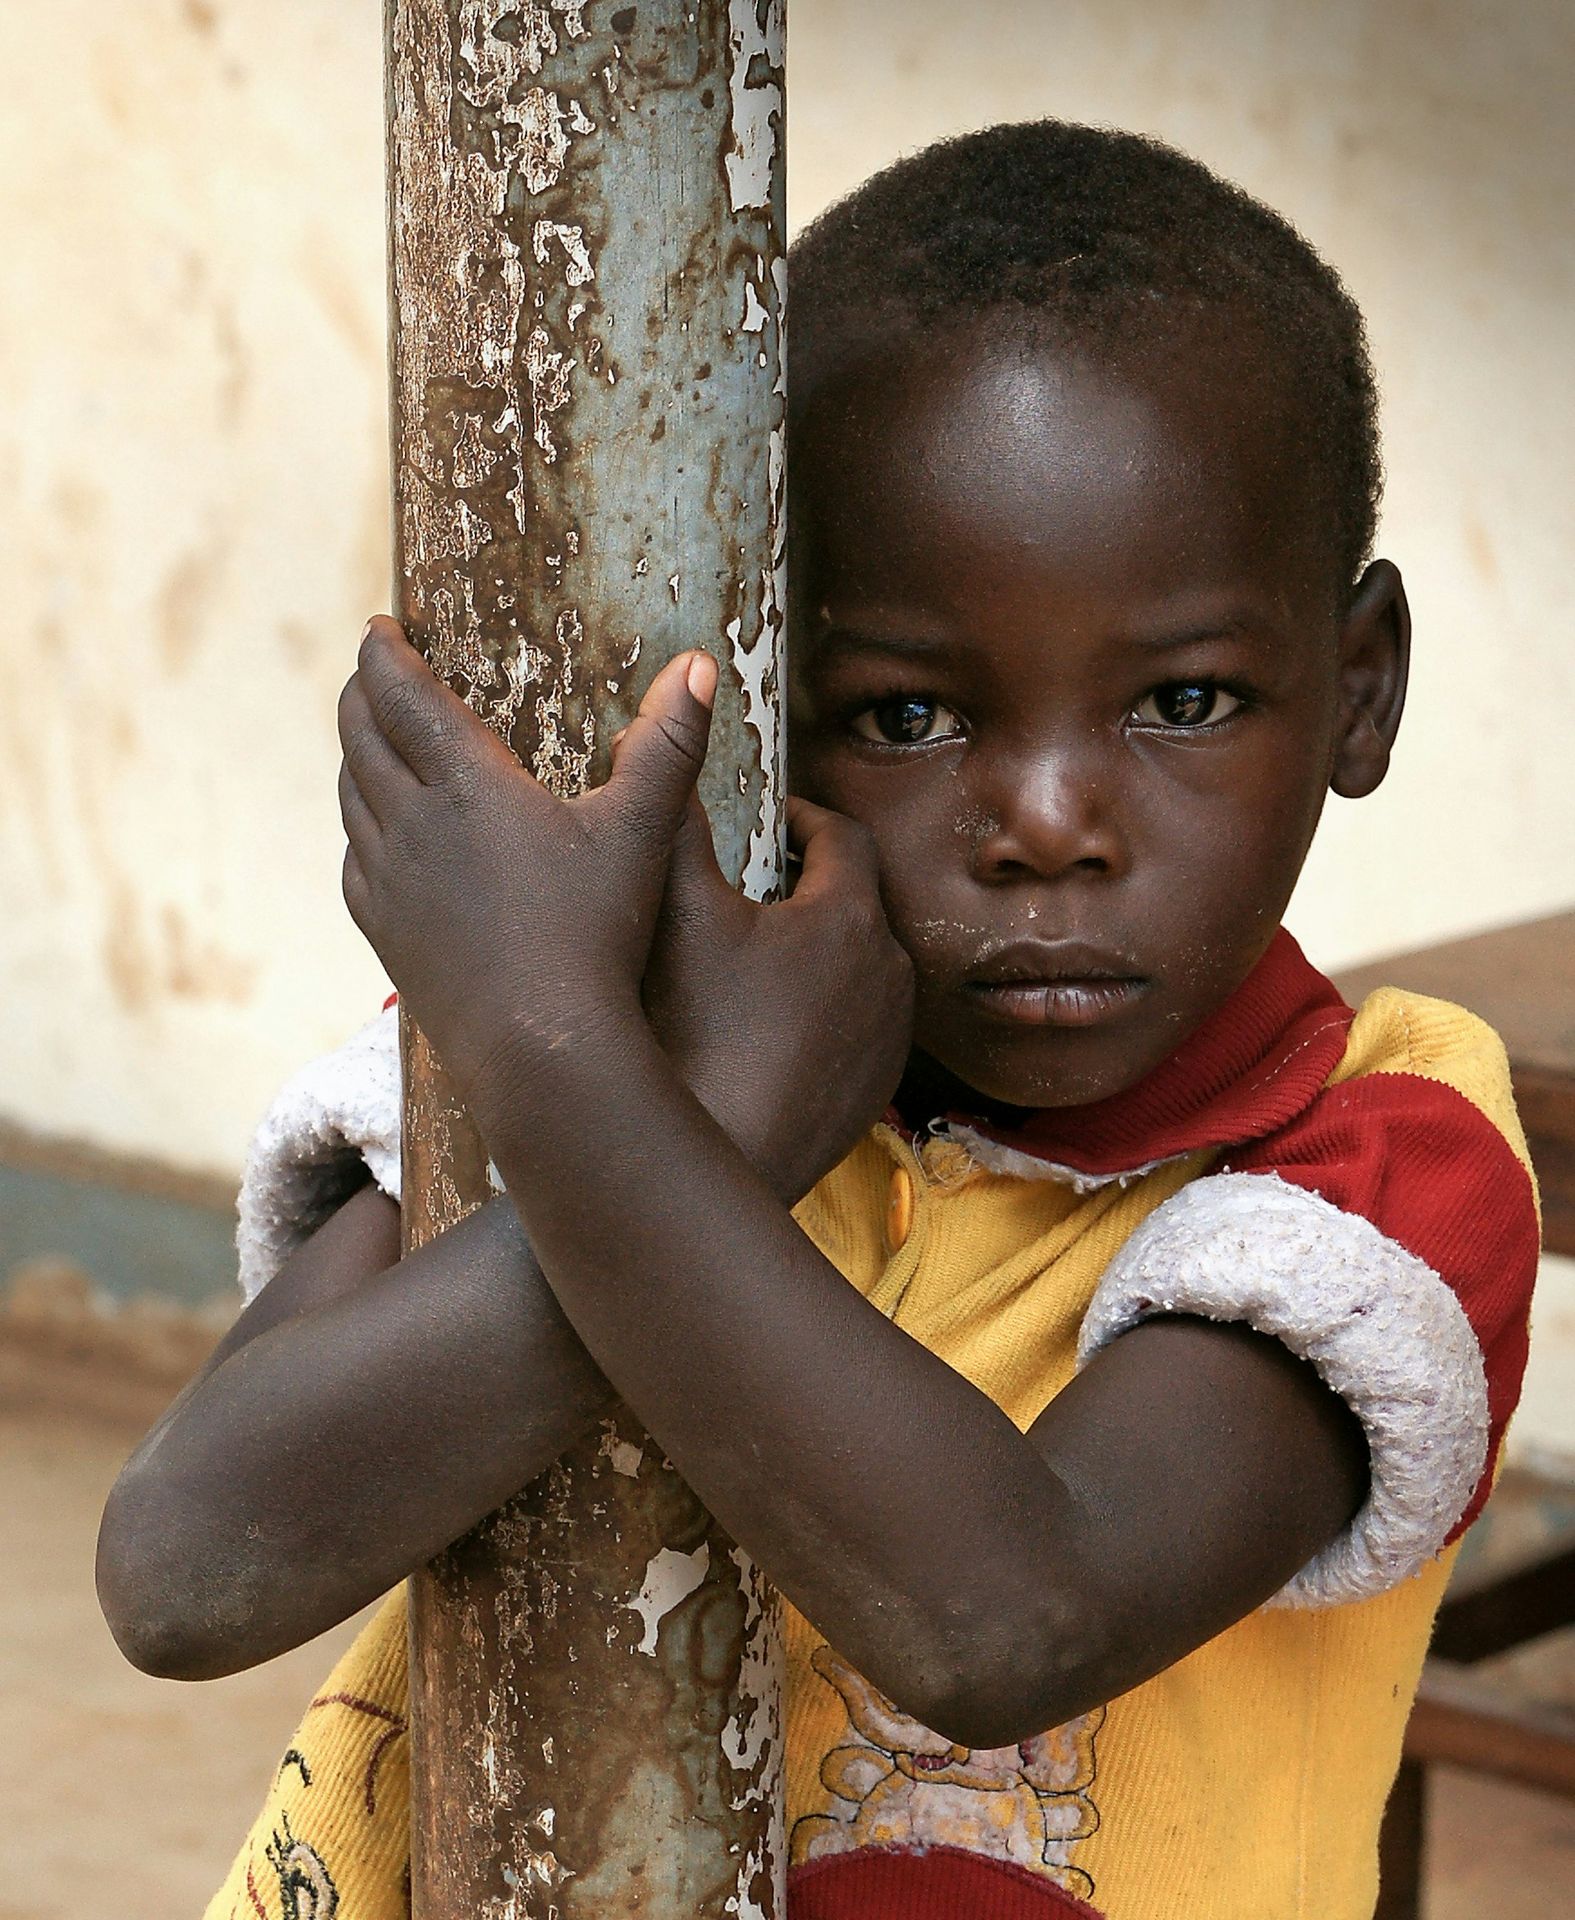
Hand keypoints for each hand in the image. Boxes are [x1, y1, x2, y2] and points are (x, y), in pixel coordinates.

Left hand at [337, 618, 715, 1118]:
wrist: (540, 1047)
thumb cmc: (596, 934)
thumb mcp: (641, 830)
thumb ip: (668, 744)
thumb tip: (701, 664)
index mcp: (466, 784)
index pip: (400, 693)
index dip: (383, 652)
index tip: (381, 628)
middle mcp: (410, 823)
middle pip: (359, 735)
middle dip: (361, 693)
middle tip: (372, 672)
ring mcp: (388, 881)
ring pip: (351, 795)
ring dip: (355, 755)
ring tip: (371, 740)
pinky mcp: (384, 931)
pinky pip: (356, 858)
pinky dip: (360, 826)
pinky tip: (378, 832)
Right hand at [642, 790, 913, 1202]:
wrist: (717, 1156)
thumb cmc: (696, 1035)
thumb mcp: (675, 910)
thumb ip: (673, 819)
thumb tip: (663, 751)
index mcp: (851, 917)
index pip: (842, 834)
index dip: (802, 814)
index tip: (766, 819)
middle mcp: (890, 973)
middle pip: (855, 900)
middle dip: (807, 884)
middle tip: (749, 885)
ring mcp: (888, 1037)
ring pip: (858, 966)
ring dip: (816, 950)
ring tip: (754, 957)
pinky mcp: (875, 1089)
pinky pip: (855, 1026)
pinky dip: (821, 1011)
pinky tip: (765, 1027)